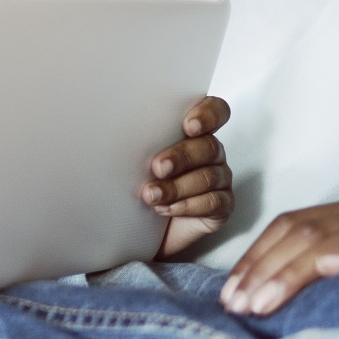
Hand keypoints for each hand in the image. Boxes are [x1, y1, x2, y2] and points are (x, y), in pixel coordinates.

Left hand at [146, 96, 233, 257]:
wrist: (144, 227)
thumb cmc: (141, 184)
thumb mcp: (137, 160)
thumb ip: (141, 143)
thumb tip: (117, 131)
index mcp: (196, 133)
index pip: (215, 111)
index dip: (208, 114)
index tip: (188, 126)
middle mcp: (210, 153)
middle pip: (208, 146)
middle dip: (181, 157)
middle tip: (157, 168)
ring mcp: (219, 178)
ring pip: (208, 176)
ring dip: (177, 186)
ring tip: (152, 195)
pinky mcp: (221, 205)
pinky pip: (212, 202)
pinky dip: (187, 205)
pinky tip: (167, 208)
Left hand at [220, 196, 338, 315]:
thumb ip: (319, 280)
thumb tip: (259, 303)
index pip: (286, 227)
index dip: (253, 259)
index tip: (229, 294)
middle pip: (297, 231)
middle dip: (261, 270)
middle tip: (236, 305)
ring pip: (325, 238)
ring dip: (287, 274)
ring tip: (260, 305)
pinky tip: (320, 274)